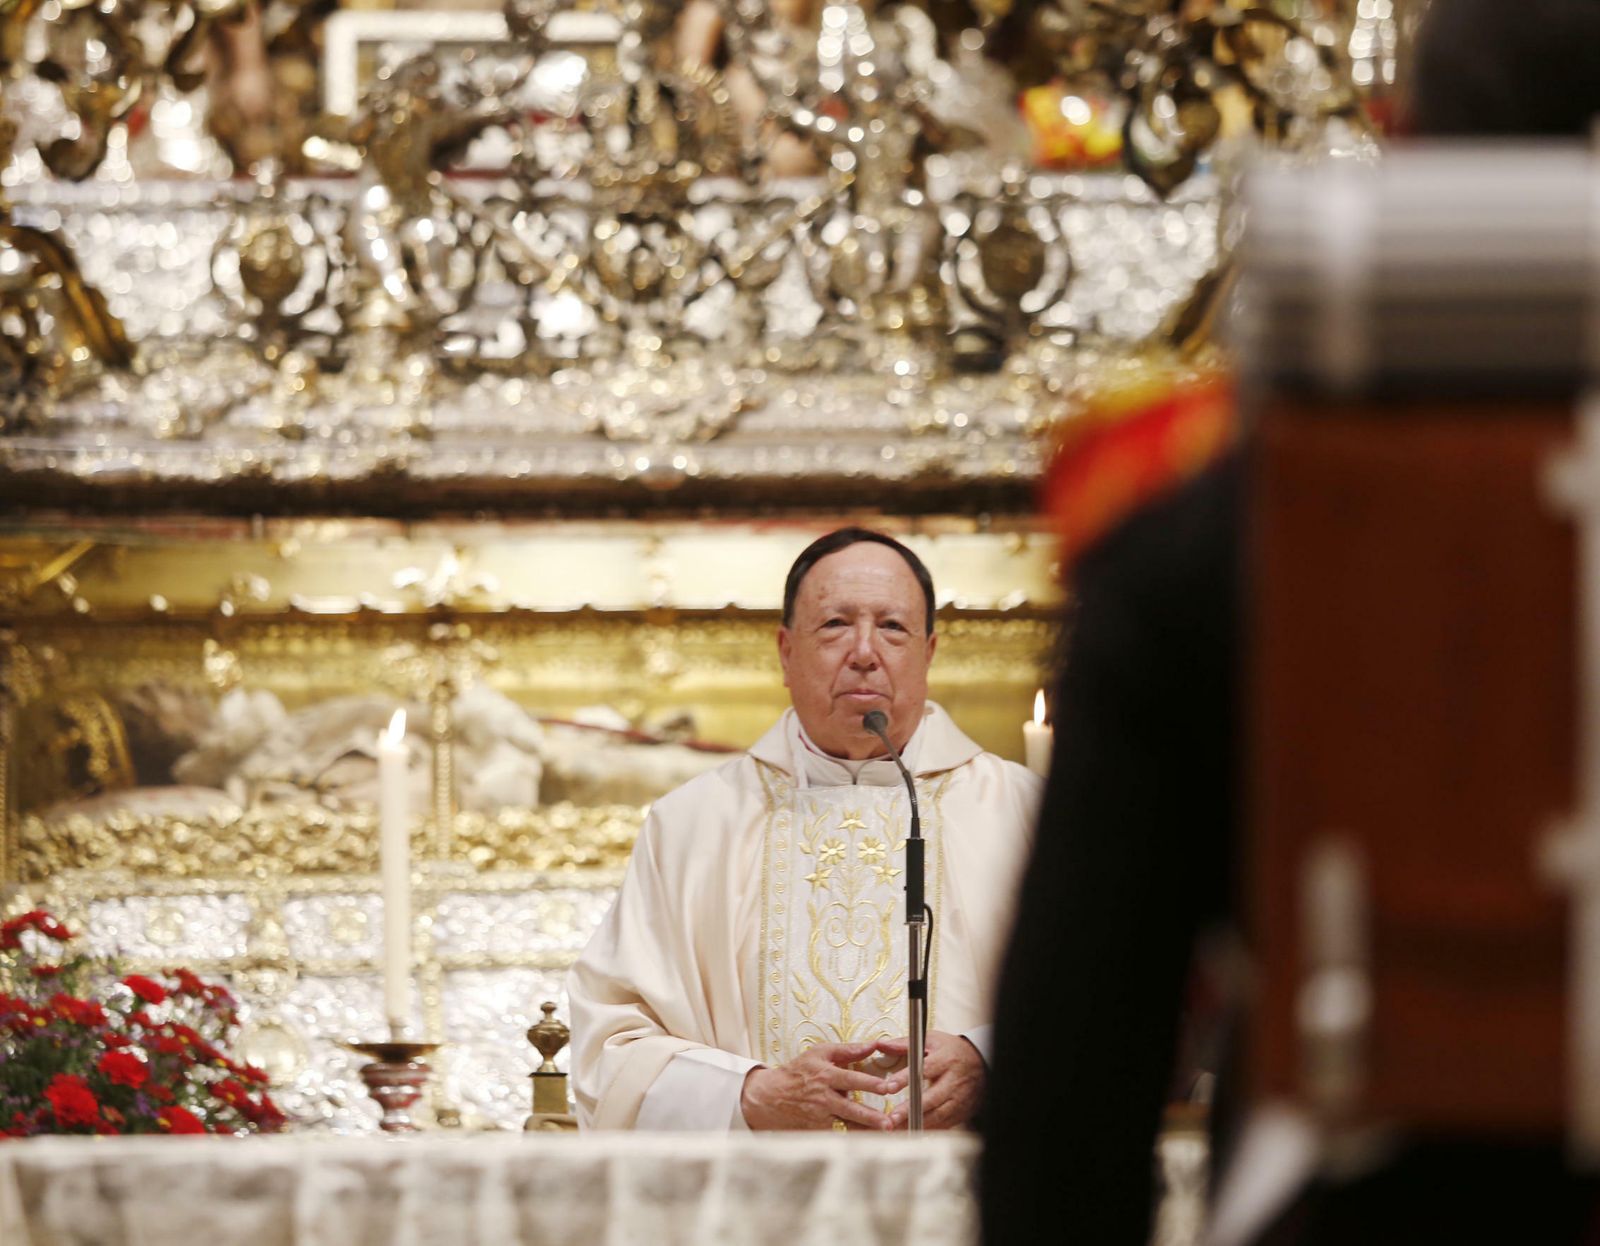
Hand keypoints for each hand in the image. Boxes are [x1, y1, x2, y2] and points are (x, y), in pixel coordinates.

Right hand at [739, 1041, 895, 1130]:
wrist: (770, 1097)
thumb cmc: (798, 1071)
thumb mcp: (819, 1053)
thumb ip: (847, 1050)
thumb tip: (872, 1044)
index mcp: (826, 1076)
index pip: (852, 1080)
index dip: (869, 1084)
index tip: (887, 1088)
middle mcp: (824, 1098)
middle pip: (851, 1108)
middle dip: (870, 1115)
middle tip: (889, 1120)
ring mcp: (820, 1116)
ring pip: (847, 1124)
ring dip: (866, 1129)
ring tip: (885, 1133)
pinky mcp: (817, 1130)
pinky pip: (839, 1133)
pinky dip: (854, 1136)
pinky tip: (871, 1140)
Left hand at [878, 1031, 985, 1129]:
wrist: (981, 1062)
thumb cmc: (953, 1051)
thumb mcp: (931, 1040)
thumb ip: (904, 1044)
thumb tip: (881, 1045)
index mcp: (945, 1060)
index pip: (923, 1070)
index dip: (906, 1079)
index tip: (889, 1087)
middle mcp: (953, 1081)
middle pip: (931, 1097)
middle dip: (911, 1109)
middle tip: (891, 1117)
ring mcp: (959, 1098)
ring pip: (938, 1115)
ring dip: (917, 1123)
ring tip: (896, 1128)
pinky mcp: (962, 1111)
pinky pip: (945, 1124)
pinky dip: (929, 1129)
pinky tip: (913, 1132)